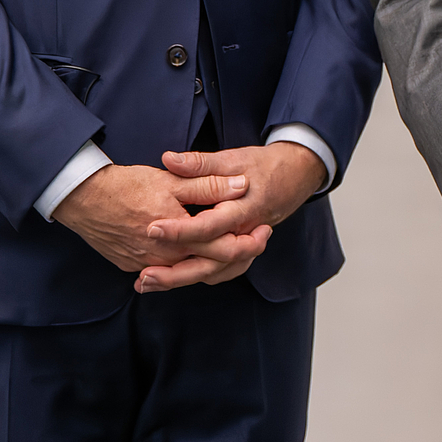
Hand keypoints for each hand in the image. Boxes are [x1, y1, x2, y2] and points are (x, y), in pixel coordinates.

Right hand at [52, 159, 254, 285]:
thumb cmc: (127, 186)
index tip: (263, 230)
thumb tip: (242, 186)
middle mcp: (165, 258)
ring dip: (213, 263)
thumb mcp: (172, 181)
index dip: (248, 242)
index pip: (224, 250)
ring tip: (232, 247)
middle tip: (256, 242)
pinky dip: (186, 265)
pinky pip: (167, 272)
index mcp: (179, 237)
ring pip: (189, 273)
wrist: (82, 199)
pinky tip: (197, 254)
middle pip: (211, 268)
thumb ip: (208, 185)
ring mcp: (147, 265)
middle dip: (238, 257)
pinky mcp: (133, 265)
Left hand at [130, 142, 330, 292]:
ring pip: (214, 272)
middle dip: (176, 273)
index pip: (209, 226)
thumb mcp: (233, 158)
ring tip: (148, 283)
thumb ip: (200, 163)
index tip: (152, 229)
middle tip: (145, 275)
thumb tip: (169, 159)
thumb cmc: (263, 166)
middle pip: (211, 262)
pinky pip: (220, 271)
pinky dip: (195, 277)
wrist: (296, 176)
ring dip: (181, 280)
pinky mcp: (241, 251)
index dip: (180, 230)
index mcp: (242, 209)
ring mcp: (244, 245)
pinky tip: (170, 279)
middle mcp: (244, 233)